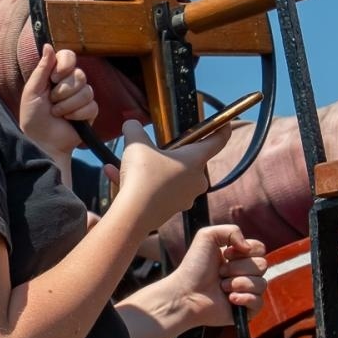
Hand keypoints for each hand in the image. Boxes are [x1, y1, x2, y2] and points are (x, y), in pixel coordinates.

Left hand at [19, 45, 97, 156]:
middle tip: (52, 102)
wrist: (41, 142)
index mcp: (56, 75)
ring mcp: (81, 97)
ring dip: (68, 105)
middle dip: (63, 92)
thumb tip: (48, 45)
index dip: (65, 65)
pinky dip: (77, 114)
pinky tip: (69, 120)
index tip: (55, 78)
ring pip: (86, 91)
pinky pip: (91, 106)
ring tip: (57, 113)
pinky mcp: (90, 112)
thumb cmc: (32, 117)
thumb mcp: (32, 91)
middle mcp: (70, 83)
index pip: (69, 56)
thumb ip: (42, 68)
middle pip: (79, 75)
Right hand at [107, 120, 230, 232]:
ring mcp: (185, 197)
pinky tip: (113, 174)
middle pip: (191, 160)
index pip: (217, 141)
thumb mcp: (136, 143)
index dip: (222, 128)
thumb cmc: (142, 175)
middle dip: (173, 152)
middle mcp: (195, 180)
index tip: (225, 123)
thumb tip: (130, 124)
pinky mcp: (170, 209)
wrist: (134, 215)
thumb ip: (134, 129)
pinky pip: (156, 190)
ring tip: (123, 162)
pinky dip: (139, 182)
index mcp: (195, 160)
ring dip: (149, 168)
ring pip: (169, 176)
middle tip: (155, 146)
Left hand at [160, 224, 267, 328]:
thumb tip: (249, 248)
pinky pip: (259, 302)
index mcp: (240, 256)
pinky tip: (229, 299)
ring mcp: (247, 292)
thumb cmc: (194, 266)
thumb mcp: (208, 236)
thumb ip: (232, 231)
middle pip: (263, 265)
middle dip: (238, 268)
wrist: (186, 292)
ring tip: (221, 287)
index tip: (226, 254)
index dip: (244, 251)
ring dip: (238, 283)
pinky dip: (244, 298)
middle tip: (220, 272)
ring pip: (261, 284)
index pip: (260, 249)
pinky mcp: (246, 310)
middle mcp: (246, 273)